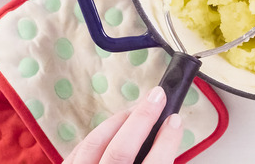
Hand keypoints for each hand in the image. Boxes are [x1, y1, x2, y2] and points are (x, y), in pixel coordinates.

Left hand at [63, 86, 182, 163]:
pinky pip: (79, 150)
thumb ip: (157, 162)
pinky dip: (98, 135)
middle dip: (142, 118)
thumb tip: (166, 135)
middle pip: (121, 150)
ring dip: (119, 122)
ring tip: (137, 110)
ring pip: (96, 145)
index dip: (167, 141)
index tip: (175, 120)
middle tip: (158, 96)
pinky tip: (112, 127)